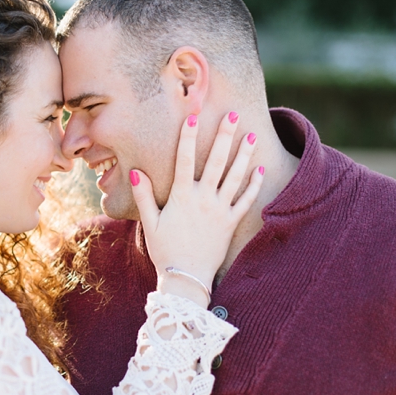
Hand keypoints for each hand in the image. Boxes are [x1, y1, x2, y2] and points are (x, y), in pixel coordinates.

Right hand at [130, 112, 262, 305]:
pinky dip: (254, 184)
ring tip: (252, 136)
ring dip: (244, 155)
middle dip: (225, 136)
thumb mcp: (149, 222)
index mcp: (182, 196)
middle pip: (216, 161)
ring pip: (235, 176)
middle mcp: (204, 199)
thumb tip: (135, 171)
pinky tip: (260, 169)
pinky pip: (246, 200)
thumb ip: (143, 196)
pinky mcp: (231, 223)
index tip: (193, 116)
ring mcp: (220, 210)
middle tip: (234, 115)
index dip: (188, 137)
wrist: (186, 279)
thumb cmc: (164, 250)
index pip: (185, 159)